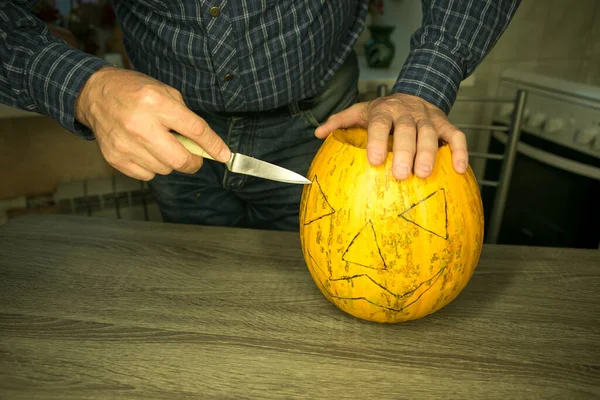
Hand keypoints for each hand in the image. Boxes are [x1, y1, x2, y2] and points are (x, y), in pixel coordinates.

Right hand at [75, 66, 230, 180]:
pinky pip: (147, 175)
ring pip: (165, 169)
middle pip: (180, 160)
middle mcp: (140, 125)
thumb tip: (205, 144)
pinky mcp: (115, 158)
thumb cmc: (134, 91)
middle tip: (194, 157)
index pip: (194, 130)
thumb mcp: (164, 92)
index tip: (224, 155)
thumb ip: (186, 117)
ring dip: (170, 161)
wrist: (95, 94)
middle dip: (193, 162)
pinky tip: (146, 150)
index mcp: (156, 103)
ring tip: (161, 144)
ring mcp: (125, 144)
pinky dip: (153, 166)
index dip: (213, 145)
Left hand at [314, 93, 467, 179]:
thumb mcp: (360, 111)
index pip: (380, 123)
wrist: (413, 91)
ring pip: (431, 133)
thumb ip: (340, 121)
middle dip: (404, 151)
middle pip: (408, 129)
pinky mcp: (445, 123)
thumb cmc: (382, 112)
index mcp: (384, 110)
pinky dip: (460, 151)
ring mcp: (428, 117)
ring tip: (423, 174)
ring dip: (428, 153)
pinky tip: (460, 169)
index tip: (375, 160)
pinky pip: (457, 136)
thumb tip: (318, 133)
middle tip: (399, 174)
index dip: (378, 140)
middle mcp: (408, 111)